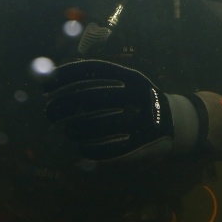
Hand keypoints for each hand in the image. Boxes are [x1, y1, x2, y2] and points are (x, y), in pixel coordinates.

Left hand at [44, 59, 202, 162]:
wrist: (176, 122)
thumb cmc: (138, 100)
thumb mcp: (126, 81)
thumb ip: (99, 77)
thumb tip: (60, 72)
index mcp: (132, 77)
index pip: (92, 71)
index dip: (65, 76)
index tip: (45, 85)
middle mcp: (137, 96)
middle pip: (90, 98)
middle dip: (63, 105)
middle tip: (48, 112)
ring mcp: (141, 121)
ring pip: (97, 125)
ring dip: (74, 129)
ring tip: (67, 130)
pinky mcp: (142, 145)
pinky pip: (110, 151)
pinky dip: (91, 150)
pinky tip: (82, 149)